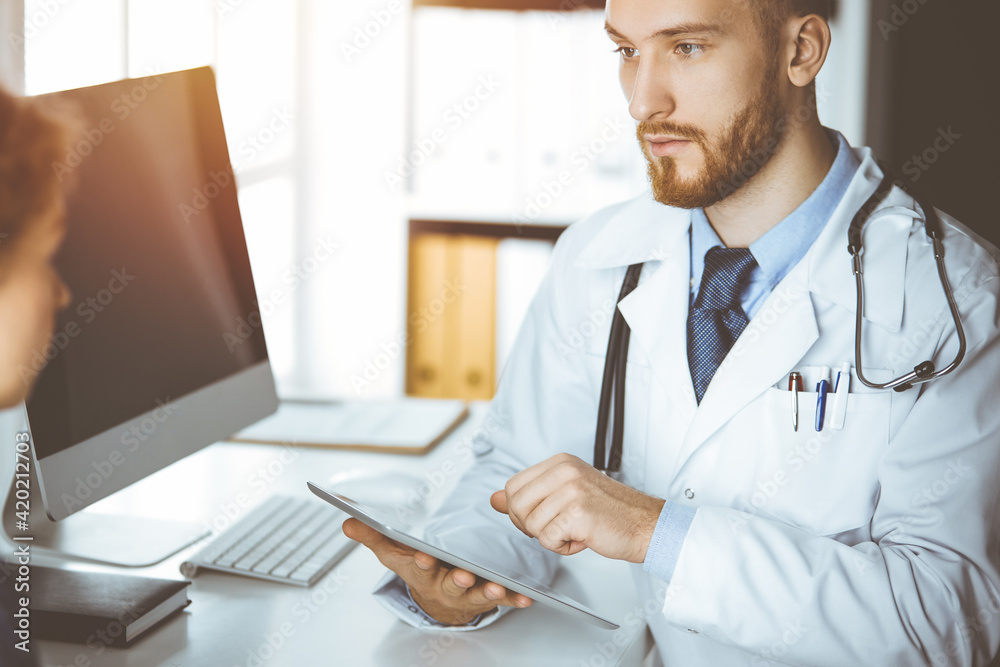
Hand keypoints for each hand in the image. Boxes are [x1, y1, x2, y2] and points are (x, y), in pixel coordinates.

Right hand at [342, 518, 532, 625]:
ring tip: (495, 587)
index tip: (424, 556)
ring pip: (476, 595)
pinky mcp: (487, 596)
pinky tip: (525, 597)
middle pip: (449, 584)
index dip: (421, 562)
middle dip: (455, 580)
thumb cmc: (416, 568)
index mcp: (422, 572)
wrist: (436, 599)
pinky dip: (513, 599)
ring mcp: (467, 593)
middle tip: (462, 575)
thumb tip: (346, 519)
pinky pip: (502, 599)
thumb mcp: (392, 552)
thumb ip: (371, 535)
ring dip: (486, 592)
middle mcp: (444, 585)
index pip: (419, 567)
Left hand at [490, 453, 664, 563]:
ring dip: (551, 538)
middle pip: (516, 505)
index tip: (543, 517)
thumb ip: (529, 496)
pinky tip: (583, 538)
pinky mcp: (577, 512)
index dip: (521, 510)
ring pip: (531, 525)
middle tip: (558, 528)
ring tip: (575, 531)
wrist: (644, 524)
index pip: (513, 486)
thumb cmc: (608, 512)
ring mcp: (571, 489)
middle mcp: (564, 470)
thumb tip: (494, 499)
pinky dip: (562, 547)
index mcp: (559, 462)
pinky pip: (547, 539)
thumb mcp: (565, 495)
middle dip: (531, 526)